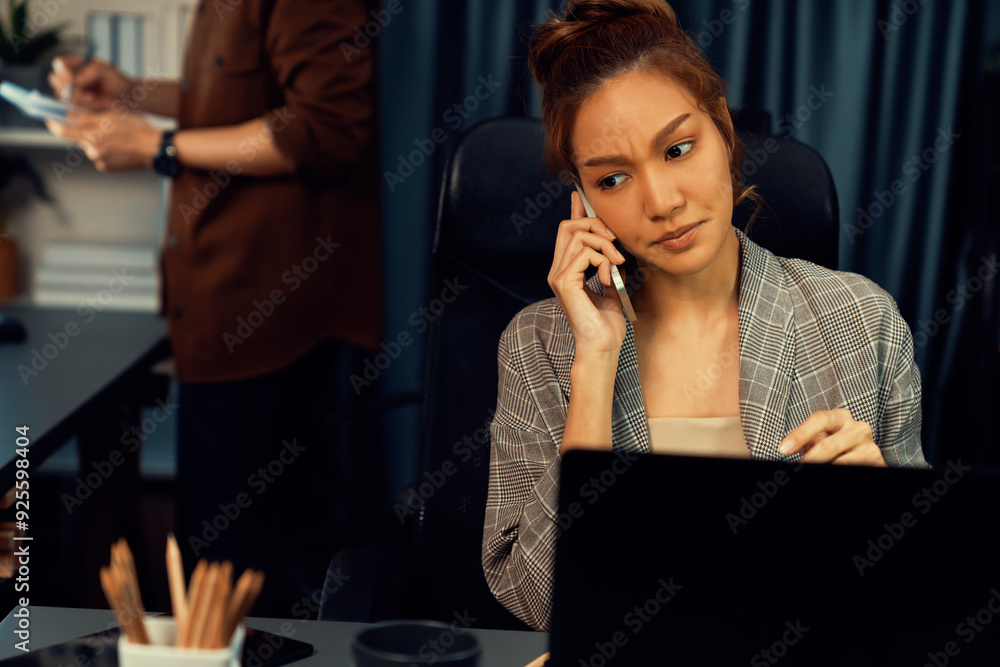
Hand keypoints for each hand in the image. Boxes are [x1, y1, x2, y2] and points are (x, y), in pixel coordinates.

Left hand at [46, 110, 161, 171]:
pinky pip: (100, 156)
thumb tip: (67, 113)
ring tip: (116, 136)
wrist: (155, 148)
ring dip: (97, 140)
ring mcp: (101, 161)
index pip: (62, 131)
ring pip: (91, 147)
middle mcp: (93, 151)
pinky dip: (106, 150)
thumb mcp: (111, 116)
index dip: (54, 125)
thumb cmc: (136, 129)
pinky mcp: (109, 168)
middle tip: (102, 125)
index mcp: (92, 136)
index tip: (49, 120)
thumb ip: (86, 116)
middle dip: (86, 131)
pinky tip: (119, 146)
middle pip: (80, 139)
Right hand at [49, 56, 132, 110]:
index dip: (63, 71)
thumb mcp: (105, 71)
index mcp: (74, 64)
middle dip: (67, 86)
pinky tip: (93, 102)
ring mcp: (69, 91)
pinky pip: (69, 106)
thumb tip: (76, 81)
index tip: (73, 78)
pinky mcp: (75, 105)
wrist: (126, 98)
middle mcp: (68, 77)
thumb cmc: (116, 80)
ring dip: (76, 97)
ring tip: (93, 97)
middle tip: (85, 90)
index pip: (59, 63)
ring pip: (61, 94)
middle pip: (55, 79)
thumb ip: (90, 72)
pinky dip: (80, 105)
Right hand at [548, 191, 627, 357]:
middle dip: (596, 225)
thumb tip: (613, 246)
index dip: (575, 211)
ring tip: (617, 264)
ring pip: (578, 235)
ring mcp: (558, 276)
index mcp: (566, 270)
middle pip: (569, 225)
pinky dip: (603, 261)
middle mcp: (557, 270)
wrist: (602, 347)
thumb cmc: (607, 324)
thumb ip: (608, 265)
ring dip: (605, 245)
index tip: (580, 196)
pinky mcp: (565, 282)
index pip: (566, 231)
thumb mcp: (611, 286)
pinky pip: (584, 253)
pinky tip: (609, 279)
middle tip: (616, 243)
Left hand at [778, 408, 886, 466]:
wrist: (861, 457)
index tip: (782, 449)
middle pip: (828, 444)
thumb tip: (786, 447)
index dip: (799, 434)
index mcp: (840, 417)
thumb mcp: (819, 439)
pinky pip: (855, 467)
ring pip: (841, 461)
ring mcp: (870, 445)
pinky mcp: (878, 460)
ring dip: (825, 466)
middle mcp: (858, 427)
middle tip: (798, 466)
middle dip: (810, 458)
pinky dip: (841, 469)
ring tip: (815, 468)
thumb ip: (806, 440)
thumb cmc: (833, 446)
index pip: (819, 419)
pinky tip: (833, 468)